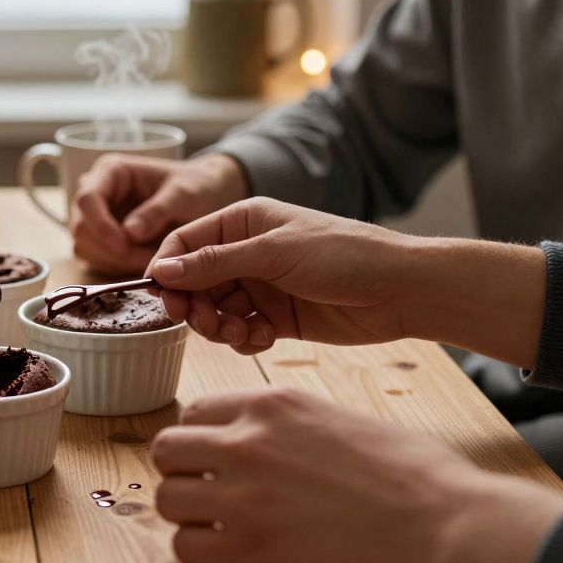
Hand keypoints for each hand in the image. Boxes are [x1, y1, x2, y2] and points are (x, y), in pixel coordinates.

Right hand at [70, 153, 246, 274]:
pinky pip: (97, 259)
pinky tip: (144, 262)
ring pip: (85, 247)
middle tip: (145, 261)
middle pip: (82, 227)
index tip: (125, 245)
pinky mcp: (103, 238)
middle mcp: (97, 192)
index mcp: (110, 172)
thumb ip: (157, 211)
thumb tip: (129, 233)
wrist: (204, 194)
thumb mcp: (183, 194)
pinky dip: (117, 267)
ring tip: (150, 260)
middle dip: (110, 249)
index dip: (100, 225)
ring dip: (113, 261)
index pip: (87, 199)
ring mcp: (97, 216)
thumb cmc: (195, 186)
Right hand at [147, 198, 544, 363]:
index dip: (169, 270)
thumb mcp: (273, 253)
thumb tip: (161, 269)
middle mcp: (246, 252)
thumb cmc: (344, 255)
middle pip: (194, 283)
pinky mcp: (276, 317)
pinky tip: (264, 339)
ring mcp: (261, 286)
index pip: (185, 244)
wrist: (402, 290)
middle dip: (195, 306)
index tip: (165, 298)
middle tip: (206, 324)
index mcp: (242, 222)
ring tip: (242, 334)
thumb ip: (214, 263)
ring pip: (214, 311)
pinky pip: (239, 331)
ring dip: (220, 327)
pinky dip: (243, 339)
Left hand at [152, 388, 562, 562]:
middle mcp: (248, 441)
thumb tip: (258, 439)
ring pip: (168, 499)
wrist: (445, 525)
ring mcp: (244, 494)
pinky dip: (203, 553)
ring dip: (189, 515)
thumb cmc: (413, 477)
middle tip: (206, 493)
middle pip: (166, 450)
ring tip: (220, 526)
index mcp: (272, 404)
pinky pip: (186, 546)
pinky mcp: (250, 547)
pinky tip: (232, 554)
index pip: (193, 411)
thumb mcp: (339, 420)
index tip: (214, 460)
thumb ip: (286, 425)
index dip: (200, 440)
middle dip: (182, 473)